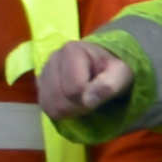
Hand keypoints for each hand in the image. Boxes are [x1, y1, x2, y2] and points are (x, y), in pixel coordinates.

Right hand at [26, 38, 141, 128]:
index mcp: (72, 51)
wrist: (103, 63)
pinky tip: (72, 101)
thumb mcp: (122, 74)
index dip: (89, 99)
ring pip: (50, 105)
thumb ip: (109, 85)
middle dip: (78, 107)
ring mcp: (44, 70)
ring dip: (69, 110)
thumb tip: (88, 101)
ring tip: (83, 99)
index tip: (100, 93)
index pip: (74, 89)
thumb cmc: (113, 68)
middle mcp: (53, 58)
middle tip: (92, 99)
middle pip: (59, 99)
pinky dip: (60, 110)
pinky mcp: (40, 82)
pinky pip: (45, 106)